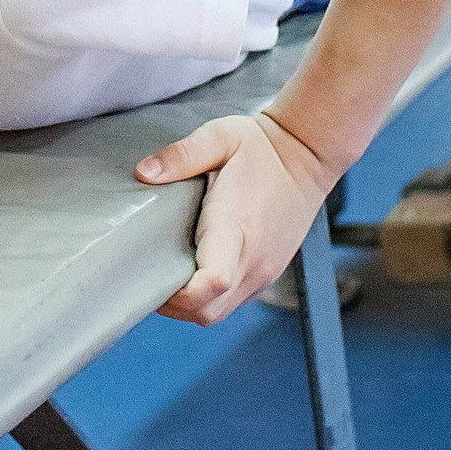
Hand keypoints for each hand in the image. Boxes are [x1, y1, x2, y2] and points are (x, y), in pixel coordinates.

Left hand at [135, 111, 335, 323]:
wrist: (307, 155)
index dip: (179, 292)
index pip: (212, 281)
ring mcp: (263, 270)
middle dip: (173, 304)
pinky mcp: (267, 273)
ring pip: (218, 313)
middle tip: (149, 274)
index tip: (153, 273)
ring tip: (168, 273)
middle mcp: (253, 258)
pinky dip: (208, 299)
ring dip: (189, 304)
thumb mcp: (218, 137)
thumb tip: (143, 172)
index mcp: (236, 225)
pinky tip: (193, 272)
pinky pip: (232, 302)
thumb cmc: (260, 147)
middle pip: (207, 310)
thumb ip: (181, 155)